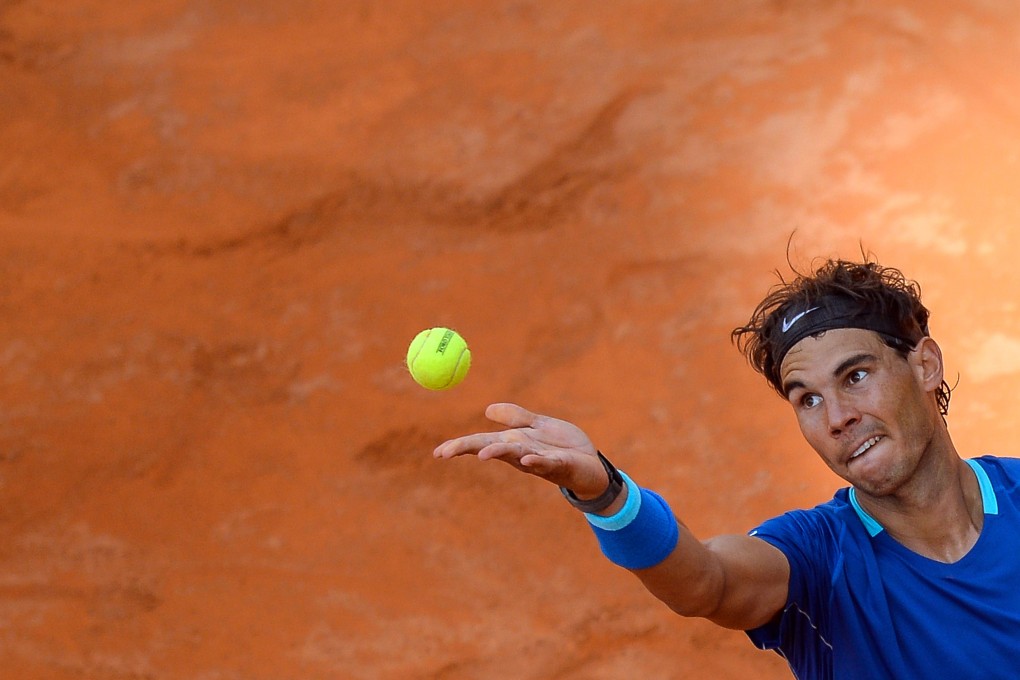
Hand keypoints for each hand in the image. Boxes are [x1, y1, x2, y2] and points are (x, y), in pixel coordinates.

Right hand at [433, 403, 608, 497]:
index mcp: (514, 443)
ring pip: (514, 454)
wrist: (592, 466)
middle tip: (445, 453)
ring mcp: (538, 460)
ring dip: (498, 453)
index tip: (438, 452)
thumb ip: (516, 417)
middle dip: (468, 449)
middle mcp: (521, 454)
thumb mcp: (538, 426)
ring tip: (481, 453)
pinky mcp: (559, 464)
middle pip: (490, 448)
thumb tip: (487, 409)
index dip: (460, 445)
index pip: (482, 442)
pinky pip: (545, 462)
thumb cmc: (564, 447)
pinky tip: (526, 458)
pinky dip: (535, 460)